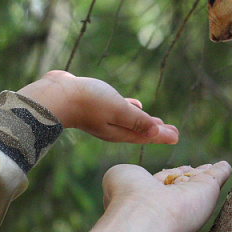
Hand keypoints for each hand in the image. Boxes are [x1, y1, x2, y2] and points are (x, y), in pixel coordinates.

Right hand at [17, 70, 178, 144]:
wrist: (55, 95)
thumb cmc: (88, 101)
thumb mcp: (118, 110)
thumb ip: (137, 120)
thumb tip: (157, 131)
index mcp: (119, 131)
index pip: (146, 135)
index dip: (162, 135)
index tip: (177, 136)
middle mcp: (111, 128)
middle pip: (139, 130)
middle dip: (156, 131)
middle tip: (173, 132)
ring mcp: (102, 118)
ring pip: (129, 121)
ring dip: (144, 121)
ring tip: (157, 122)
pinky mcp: (95, 105)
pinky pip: (118, 110)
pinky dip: (130, 109)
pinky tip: (136, 104)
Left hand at [102, 162, 231, 231]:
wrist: (145, 216)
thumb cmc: (125, 197)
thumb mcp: (118, 176)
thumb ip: (126, 173)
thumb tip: (133, 175)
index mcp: (149, 196)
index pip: (162, 184)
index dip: (170, 175)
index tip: (177, 170)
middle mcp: (171, 199)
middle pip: (184, 184)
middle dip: (191, 176)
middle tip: (199, 169)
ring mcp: (191, 195)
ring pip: (200, 182)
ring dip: (208, 174)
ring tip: (215, 167)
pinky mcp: (209, 189)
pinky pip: (218, 176)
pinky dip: (222, 170)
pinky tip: (226, 166)